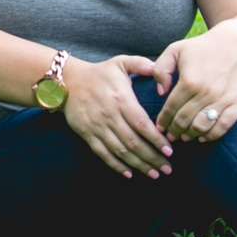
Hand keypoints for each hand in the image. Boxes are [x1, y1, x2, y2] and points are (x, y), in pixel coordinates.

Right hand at [61, 54, 173, 177]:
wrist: (67, 81)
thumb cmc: (99, 73)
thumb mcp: (121, 62)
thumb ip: (142, 64)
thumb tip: (159, 69)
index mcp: (121, 99)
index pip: (142, 124)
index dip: (156, 140)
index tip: (169, 151)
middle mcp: (110, 116)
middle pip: (134, 142)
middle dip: (152, 158)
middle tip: (168, 169)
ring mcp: (97, 127)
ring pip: (121, 151)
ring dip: (139, 165)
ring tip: (154, 174)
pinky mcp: (87, 134)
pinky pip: (103, 154)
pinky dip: (116, 165)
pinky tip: (129, 173)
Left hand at [152, 25, 236, 142]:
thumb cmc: (204, 47)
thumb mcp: (176, 49)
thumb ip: (161, 69)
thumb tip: (160, 92)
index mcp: (189, 81)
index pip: (171, 109)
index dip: (163, 121)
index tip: (159, 127)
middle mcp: (206, 93)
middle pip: (184, 121)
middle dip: (174, 131)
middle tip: (169, 135)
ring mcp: (223, 100)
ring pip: (201, 127)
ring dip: (190, 135)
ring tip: (184, 136)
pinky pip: (222, 127)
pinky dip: (211, 136)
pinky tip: (203, 136)